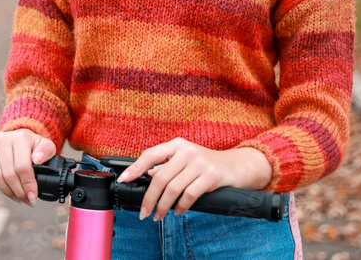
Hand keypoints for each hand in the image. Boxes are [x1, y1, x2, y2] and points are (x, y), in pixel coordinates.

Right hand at [0, 129, 55, 206]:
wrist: (17, 138)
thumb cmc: (31, 146)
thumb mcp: (45, 146)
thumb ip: (46, 151)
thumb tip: (37, 160)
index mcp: (20, 138)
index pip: (22, 167)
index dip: (28, 185)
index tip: (32, 197)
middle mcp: (2, 138)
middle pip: (8, 174)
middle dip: (18, 192)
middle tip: (24, 200)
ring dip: (5, 190)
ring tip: (14, 196)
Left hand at [116, 138, 271, 220]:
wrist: (236, 166)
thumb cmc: (206, 164)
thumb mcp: (185, 160)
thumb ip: (167, 166)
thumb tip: (147, 176)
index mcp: (177, 144)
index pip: (150, 154)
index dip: (135, 168)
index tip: (124, 180)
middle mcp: (186, 151)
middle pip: (160, 177)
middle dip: (149, 198)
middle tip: (144, 212)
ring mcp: (199, 163)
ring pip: (173, 189)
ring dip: (163, 206)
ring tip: (159, 215)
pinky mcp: (210, 176)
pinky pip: (189, 195)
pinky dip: (180, 207)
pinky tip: (177, 212)